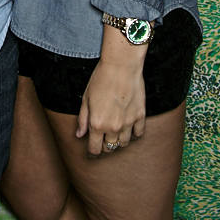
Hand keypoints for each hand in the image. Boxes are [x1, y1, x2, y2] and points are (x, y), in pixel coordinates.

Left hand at [76, 25, 147, 156]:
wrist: (121, 66)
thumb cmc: (101, 79)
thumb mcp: (86, 98)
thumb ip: (82, 119)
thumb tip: (79, 135)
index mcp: (97, 124)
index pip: (95, 149)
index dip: (92, 153)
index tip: (91, 151)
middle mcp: (113, 127)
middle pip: (109, 148)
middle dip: (104, 146)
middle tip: (102, 139)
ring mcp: (128, 123)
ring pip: (124, 144)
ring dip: (118, 140)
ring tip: (115, 131)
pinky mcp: (140, 116)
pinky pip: (138, 134)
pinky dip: (133, 133)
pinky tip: (128, 126)